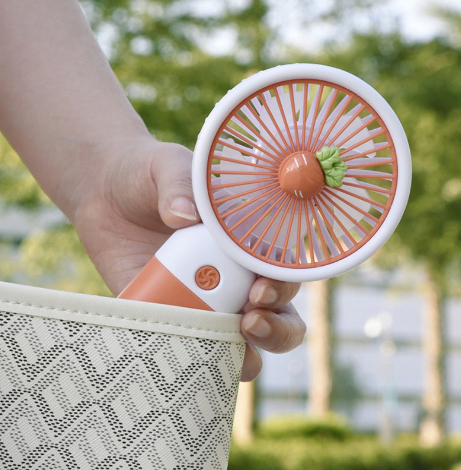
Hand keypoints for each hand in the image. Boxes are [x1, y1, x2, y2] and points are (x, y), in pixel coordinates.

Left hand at [72, 136, 305, 380]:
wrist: (105, 193)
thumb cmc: (148, 175)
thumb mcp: (167, 166)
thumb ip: (180, 184)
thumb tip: (183, 216)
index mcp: (245, 241)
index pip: (282, 271)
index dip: (282, 287)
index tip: (259, 290)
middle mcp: (234, 275)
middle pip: (279, 315)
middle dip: (277, 328)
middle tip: (250, 319)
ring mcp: (204, 300)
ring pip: (242, 341)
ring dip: (247, 353)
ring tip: (234, 348)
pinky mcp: (167, 315)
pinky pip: (187, 346)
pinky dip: (194, 359)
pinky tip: (185, 357)